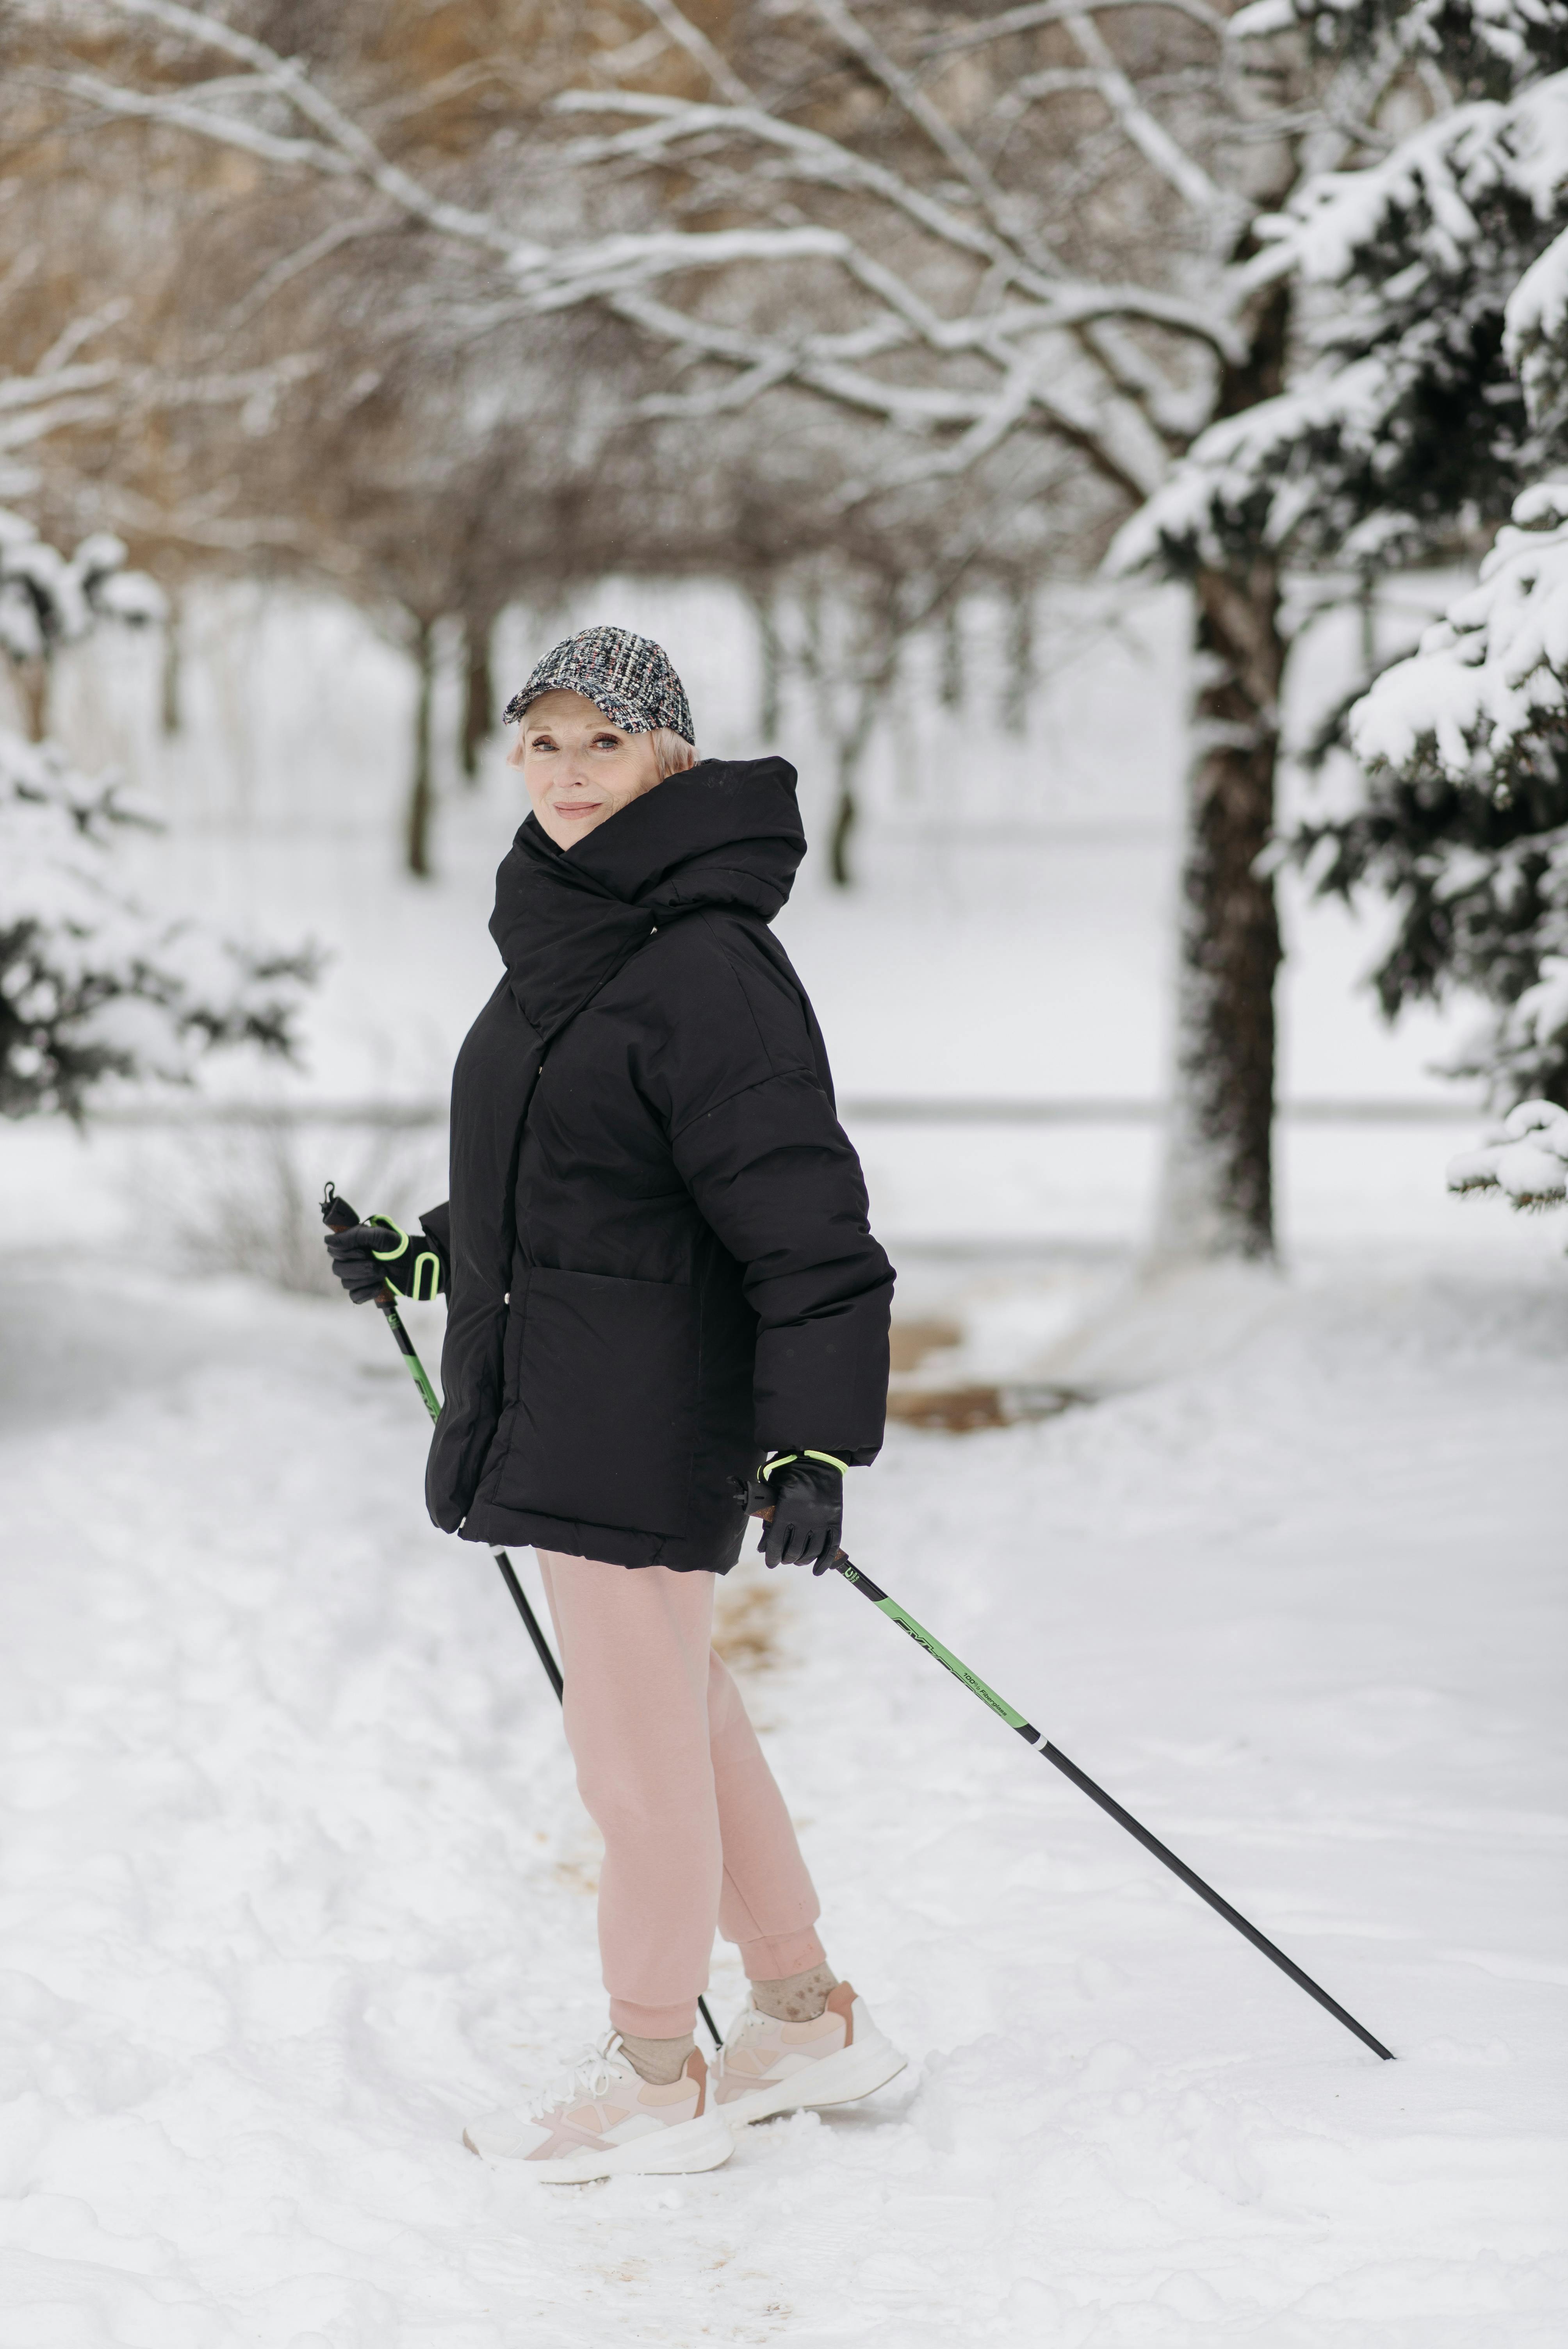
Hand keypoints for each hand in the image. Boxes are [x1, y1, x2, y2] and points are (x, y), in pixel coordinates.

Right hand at [324, 1215, 447, 1305]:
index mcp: (353, 1244)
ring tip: (383, 1273)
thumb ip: (354, 1236)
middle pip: (337, 1269)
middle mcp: (352, 1259)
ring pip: (346, 1283)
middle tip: (378, 1265)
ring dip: (366, 1279)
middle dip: (359, 1268)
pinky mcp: (365, 1290)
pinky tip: (380, 1286)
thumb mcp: (380, 1236)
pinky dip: (367, 1292)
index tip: (365, 1251)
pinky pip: (355, 1297)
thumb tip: (327, 1241)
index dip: (347, 1253)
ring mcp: (358, 1276)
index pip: (333, 1250)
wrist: (418, 1267)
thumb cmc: (400, 1248)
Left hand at [754, 1452, 844, 1571]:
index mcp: (787, 1508)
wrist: (818, 1458)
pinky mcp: (835, 1519)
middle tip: (783, 1558)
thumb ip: (769, 1518)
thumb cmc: (790, 1473)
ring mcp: (823, 1519)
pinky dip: (824, 1562)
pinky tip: (817, 1570)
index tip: (770, 1562)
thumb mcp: (774, 1491)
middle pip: (793, 1550)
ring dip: (802, 1560)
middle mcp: (805, 1516)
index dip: (771, 1556)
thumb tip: (763, 1546)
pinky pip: (832, 1547)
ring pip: (812, 1551)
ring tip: (797, 1559)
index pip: (776, 1542)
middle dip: (786, 1558)